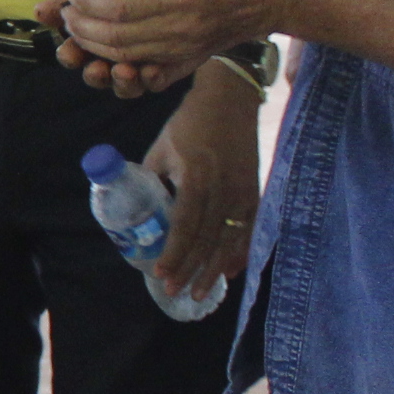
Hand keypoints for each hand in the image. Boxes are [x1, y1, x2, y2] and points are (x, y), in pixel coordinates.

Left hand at [45, 0, 281, 96]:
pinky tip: (107, 57)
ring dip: (92, 49)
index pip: (115, 8)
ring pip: (125, 59)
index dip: (84, 3)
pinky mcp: (188, 63)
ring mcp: (184, 51)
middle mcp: (179, 30)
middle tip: (64, 14)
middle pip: (113, 38)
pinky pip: (149, 79)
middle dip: (80, 28)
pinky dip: (122, 72)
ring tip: (76, 33)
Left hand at [142, 79, 261, 298]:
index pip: (184, 226)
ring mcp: (242, 192)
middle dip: (191, 269)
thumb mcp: (161, 149)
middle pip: (207, 239)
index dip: (174, 253)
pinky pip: (248, 230)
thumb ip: (151, 180)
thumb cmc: (189, 124)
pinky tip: (230, 271)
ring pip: (229, 240)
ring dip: (214, 269)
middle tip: (176, 291)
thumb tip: (139, 210)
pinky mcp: (254, 192)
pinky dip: (240, 252)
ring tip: (200, 291)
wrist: (230, 102)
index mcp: (197, 178)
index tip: (161, 274)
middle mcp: (223, 190)